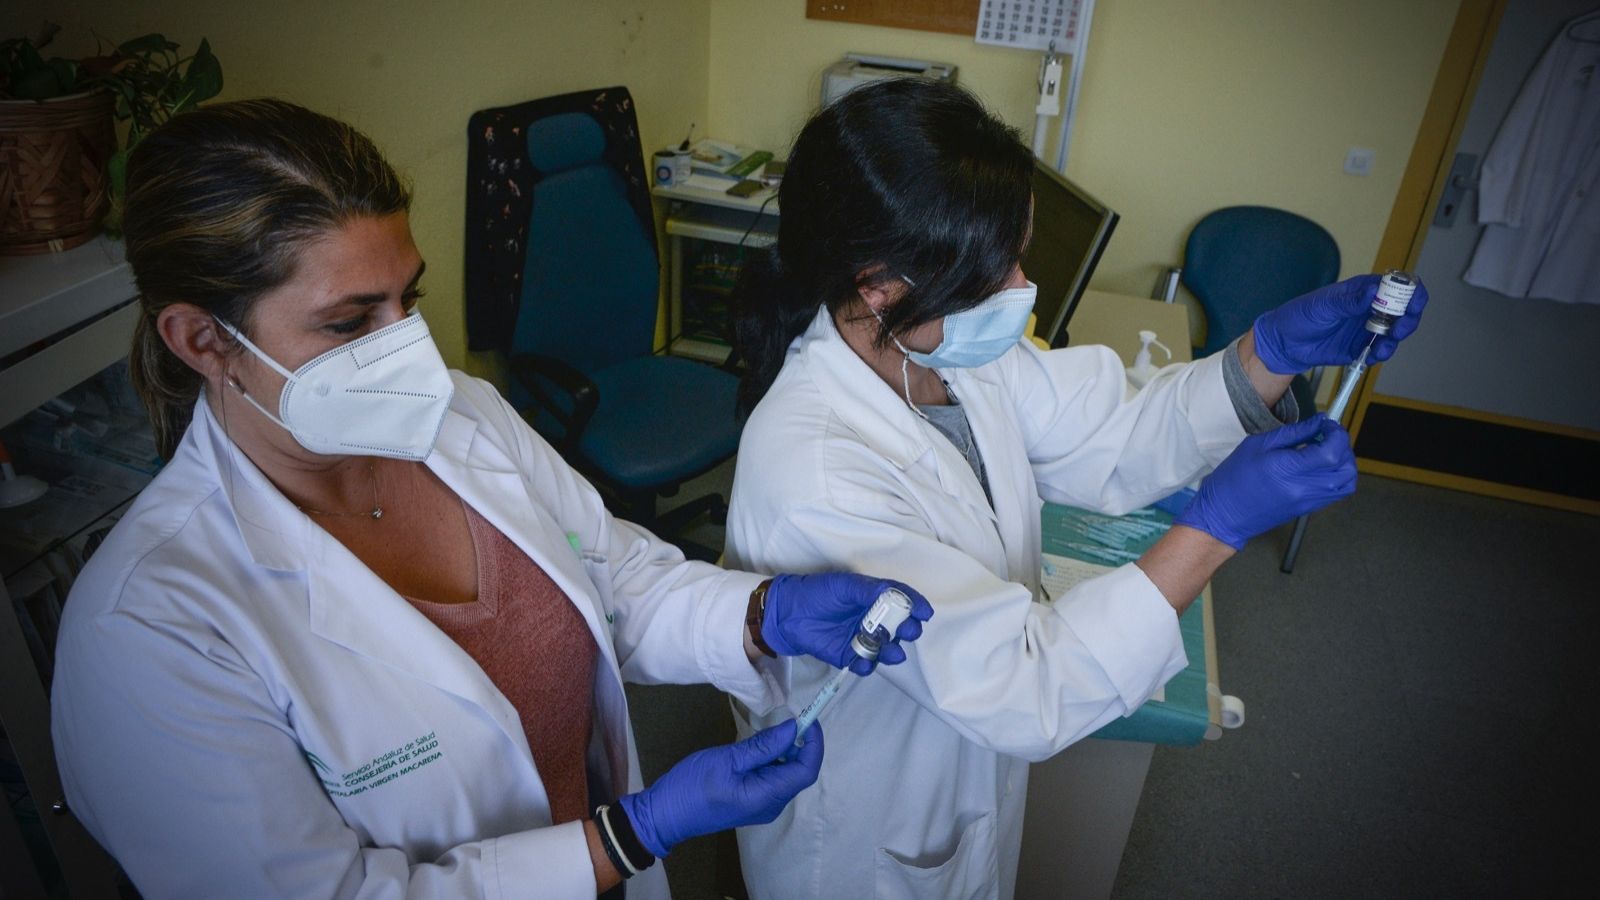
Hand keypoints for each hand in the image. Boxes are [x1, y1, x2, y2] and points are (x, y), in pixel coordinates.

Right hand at [618, 719, 822, 856]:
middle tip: (789, 716)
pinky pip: (772, 777)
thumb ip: (763, 746)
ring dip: (785, 750)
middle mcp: (772, 804)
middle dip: (800, 744)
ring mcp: (762, 804)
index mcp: (768, 796)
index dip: (813, 743)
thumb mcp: (728, 760)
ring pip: (786, 773)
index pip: (806, 770)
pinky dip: (772, 758)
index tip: (807, 718)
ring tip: (771, 728)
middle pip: (799, 772)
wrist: (665, 814)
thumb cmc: (693, 786)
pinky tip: (758, 745)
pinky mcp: (752, 800)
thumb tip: (793, 729)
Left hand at [762, 573, 932, 674]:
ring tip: (892, 651)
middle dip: (908, 630)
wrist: (788, 613)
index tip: (925, 612)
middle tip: (908, 630)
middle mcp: (871, 619)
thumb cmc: (817, 593)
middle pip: (898, 627)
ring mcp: (861, 638)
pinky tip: (863, 661)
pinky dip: (867, 665)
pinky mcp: (848, 655)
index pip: (900, 600)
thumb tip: (895, 594)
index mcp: (873, 598)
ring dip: (892, 651)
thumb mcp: (844, 586)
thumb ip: (869, 591)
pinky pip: (864, 664)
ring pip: (885, 648)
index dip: (915, 605)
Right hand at [1175, 415, 1356, 549]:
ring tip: (1326, 451)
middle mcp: (1303, 488)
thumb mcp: (1258, 445)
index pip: (1332, 451)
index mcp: (1288, 469)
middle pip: (1346, 467)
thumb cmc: (1234, 479)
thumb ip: (1293, 433)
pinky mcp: (1308, 509)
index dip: (1336, 434)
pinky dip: (1338, 476)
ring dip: (1344, 463)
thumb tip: (1318, 422)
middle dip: (1343, 446)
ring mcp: (1308, 501)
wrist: (1224, 514)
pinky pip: (1337, 493)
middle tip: (1328, 435)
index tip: (1328, 424)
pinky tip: (1321, 466)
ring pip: (1346, 482)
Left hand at [1252, 274, 1428, 373]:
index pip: (1396, 284)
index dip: (1410, 291)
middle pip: (1404, 309)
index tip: (1410, 304)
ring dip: (1395, 339)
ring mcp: (1366, 327)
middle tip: (1398, 330)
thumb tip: (1373, 291)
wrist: (1285, 344)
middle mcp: (1369, 307)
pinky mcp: (1361, 346)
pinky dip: (1381, 354)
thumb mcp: (1323, 306)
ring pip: (1395, 331)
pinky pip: (1380, 350)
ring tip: (1382, 347)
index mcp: (1361, 290)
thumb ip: (1349, 301)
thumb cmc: (1299, 317)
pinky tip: (1372, 356)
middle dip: (1408, 319)